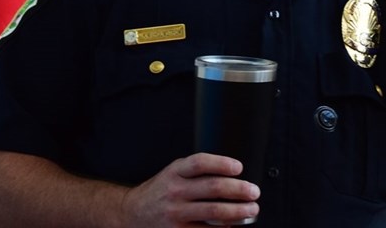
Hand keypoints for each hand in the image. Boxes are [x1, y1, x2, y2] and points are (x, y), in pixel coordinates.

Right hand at [120, 153, 258, 226]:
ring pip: (213, 212)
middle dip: (239, 190)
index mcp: (175, 172)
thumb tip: (233, 175)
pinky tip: (232, 226)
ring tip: (251, 210)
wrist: (132, 213)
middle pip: (213, 188)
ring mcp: (175, 213)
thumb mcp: (174, 173)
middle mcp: (175, 191)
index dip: (222, 164)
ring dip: (237, 211)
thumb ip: (198, 172)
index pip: (200, 163)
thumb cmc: (161, 191)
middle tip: (254, 192)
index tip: (239, 168)